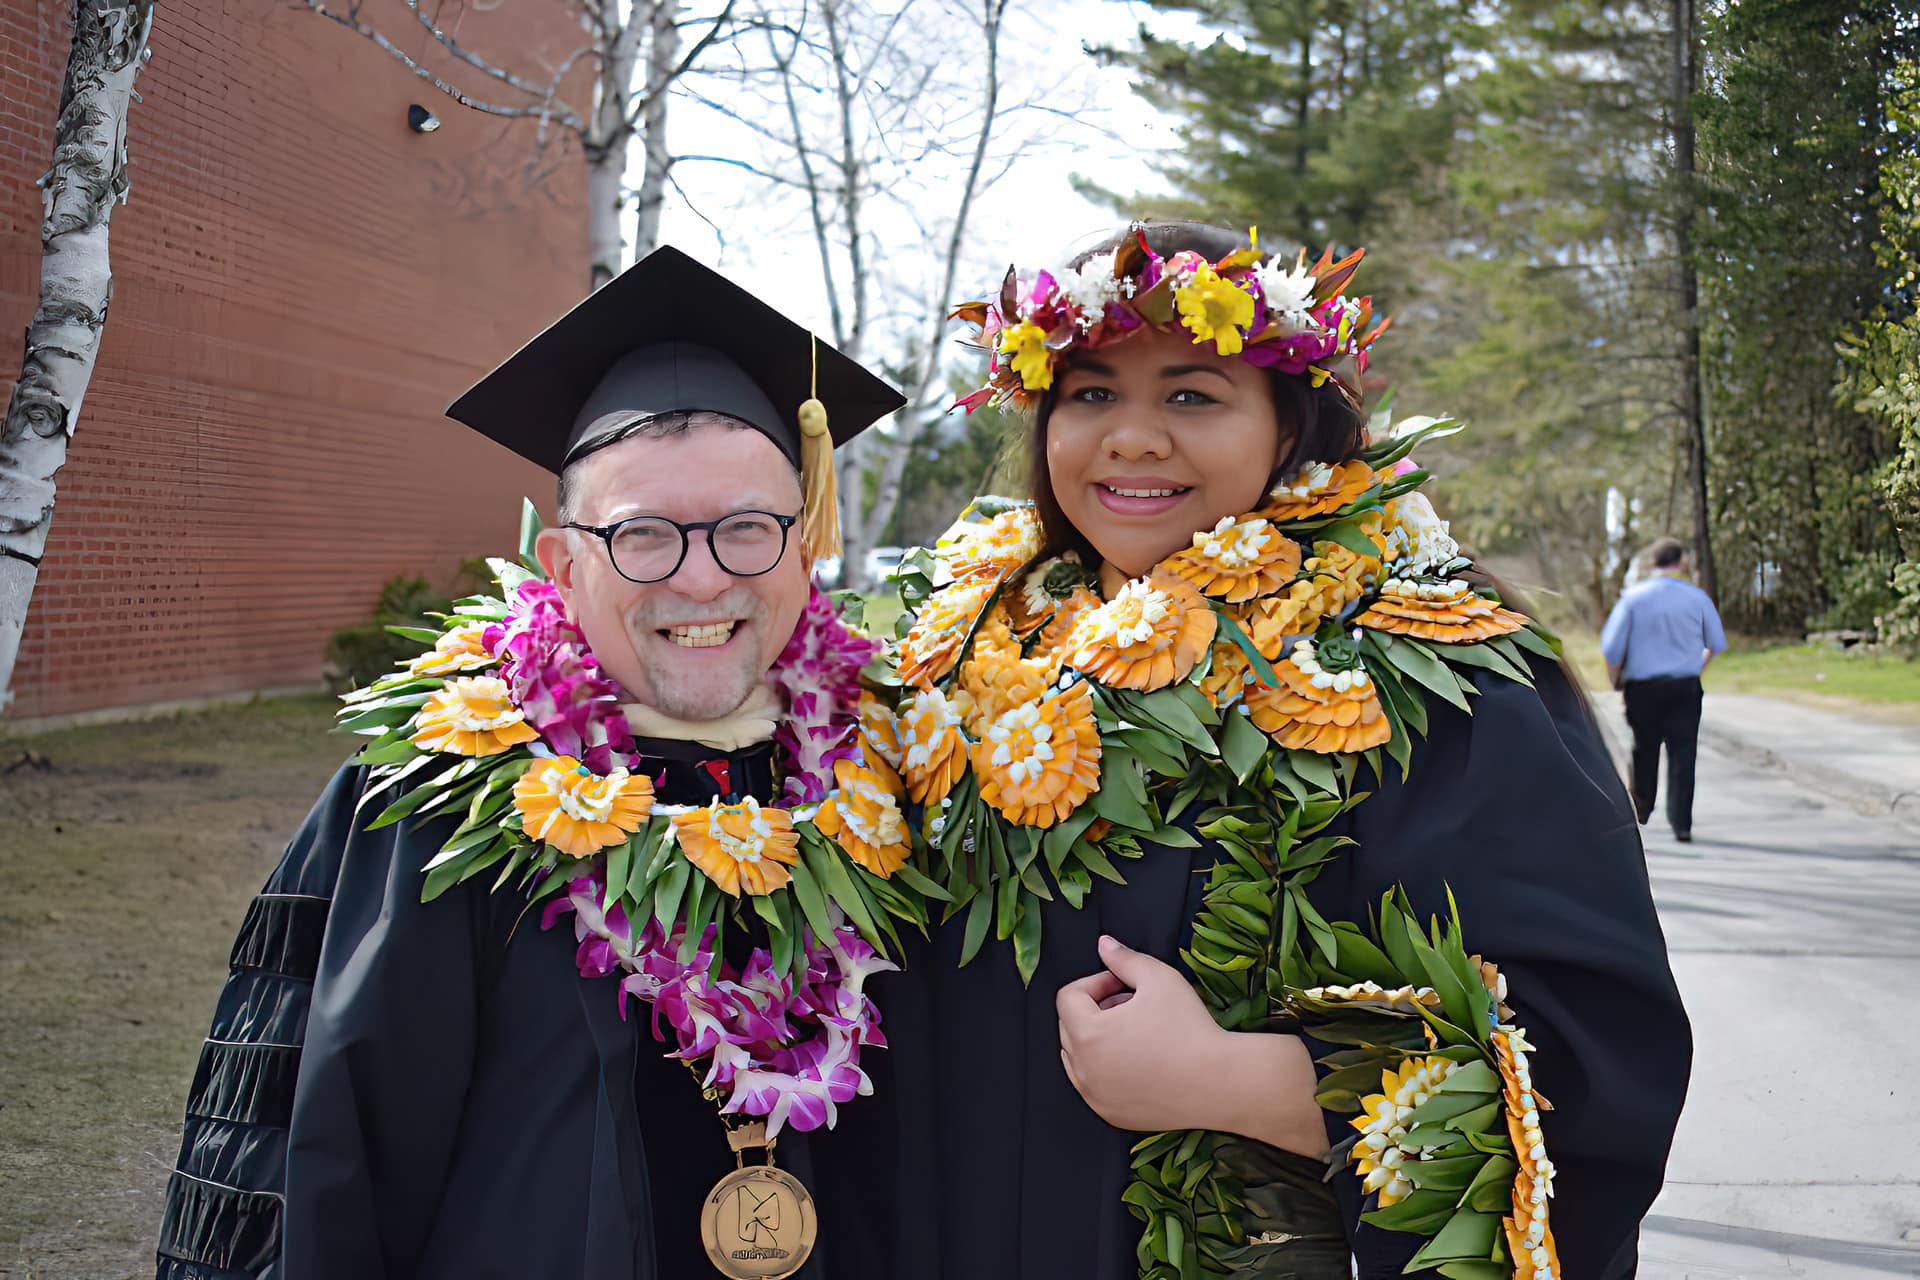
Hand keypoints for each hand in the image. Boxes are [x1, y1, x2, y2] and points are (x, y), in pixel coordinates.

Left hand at [1056, 936, 1328, 1155]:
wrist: (1221, 1083)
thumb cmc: (1191, 1028)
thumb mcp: (1159, 978)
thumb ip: (1124, 958)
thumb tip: (1103, 944)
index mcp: (1087, 1034)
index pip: (1069, 997)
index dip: (1096, 982)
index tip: (1124, 984)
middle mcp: (1083, 1070)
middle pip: (1070, 1026)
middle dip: (1096, 1010)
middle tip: (1134, 1005)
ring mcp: (1095, 1097)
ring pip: (1078, 1058)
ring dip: (1098, 1039)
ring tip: (1137, 1032)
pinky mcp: (1111, 1115)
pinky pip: (1094, 1085)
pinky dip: (1107, 1070)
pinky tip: (1141, 1060)